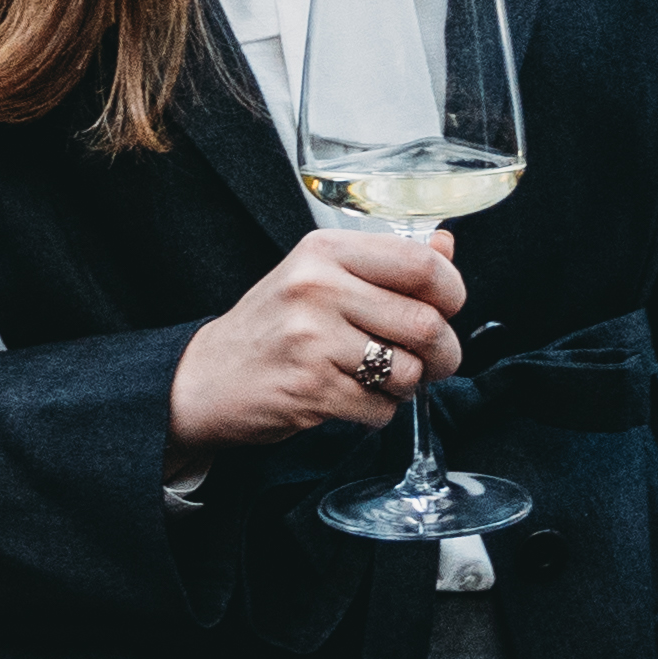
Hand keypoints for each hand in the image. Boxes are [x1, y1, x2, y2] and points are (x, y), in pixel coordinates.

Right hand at [167, 225, 461, 456]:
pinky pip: (380, 408)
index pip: (421, 264)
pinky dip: (378, 411)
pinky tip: (352, 398)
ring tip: (381, 379)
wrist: (205, 379)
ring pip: (407, 370)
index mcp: (325, 250)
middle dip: (443, 353)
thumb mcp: (320, 277)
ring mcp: (311, 339)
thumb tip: (446, 246)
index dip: (452, 292)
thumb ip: (385, 263)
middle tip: (434, 361)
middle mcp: (317, 288)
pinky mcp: (310, 388)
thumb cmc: (271, 327)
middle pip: (425, 322)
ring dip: (407, 386)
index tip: (447, 308)